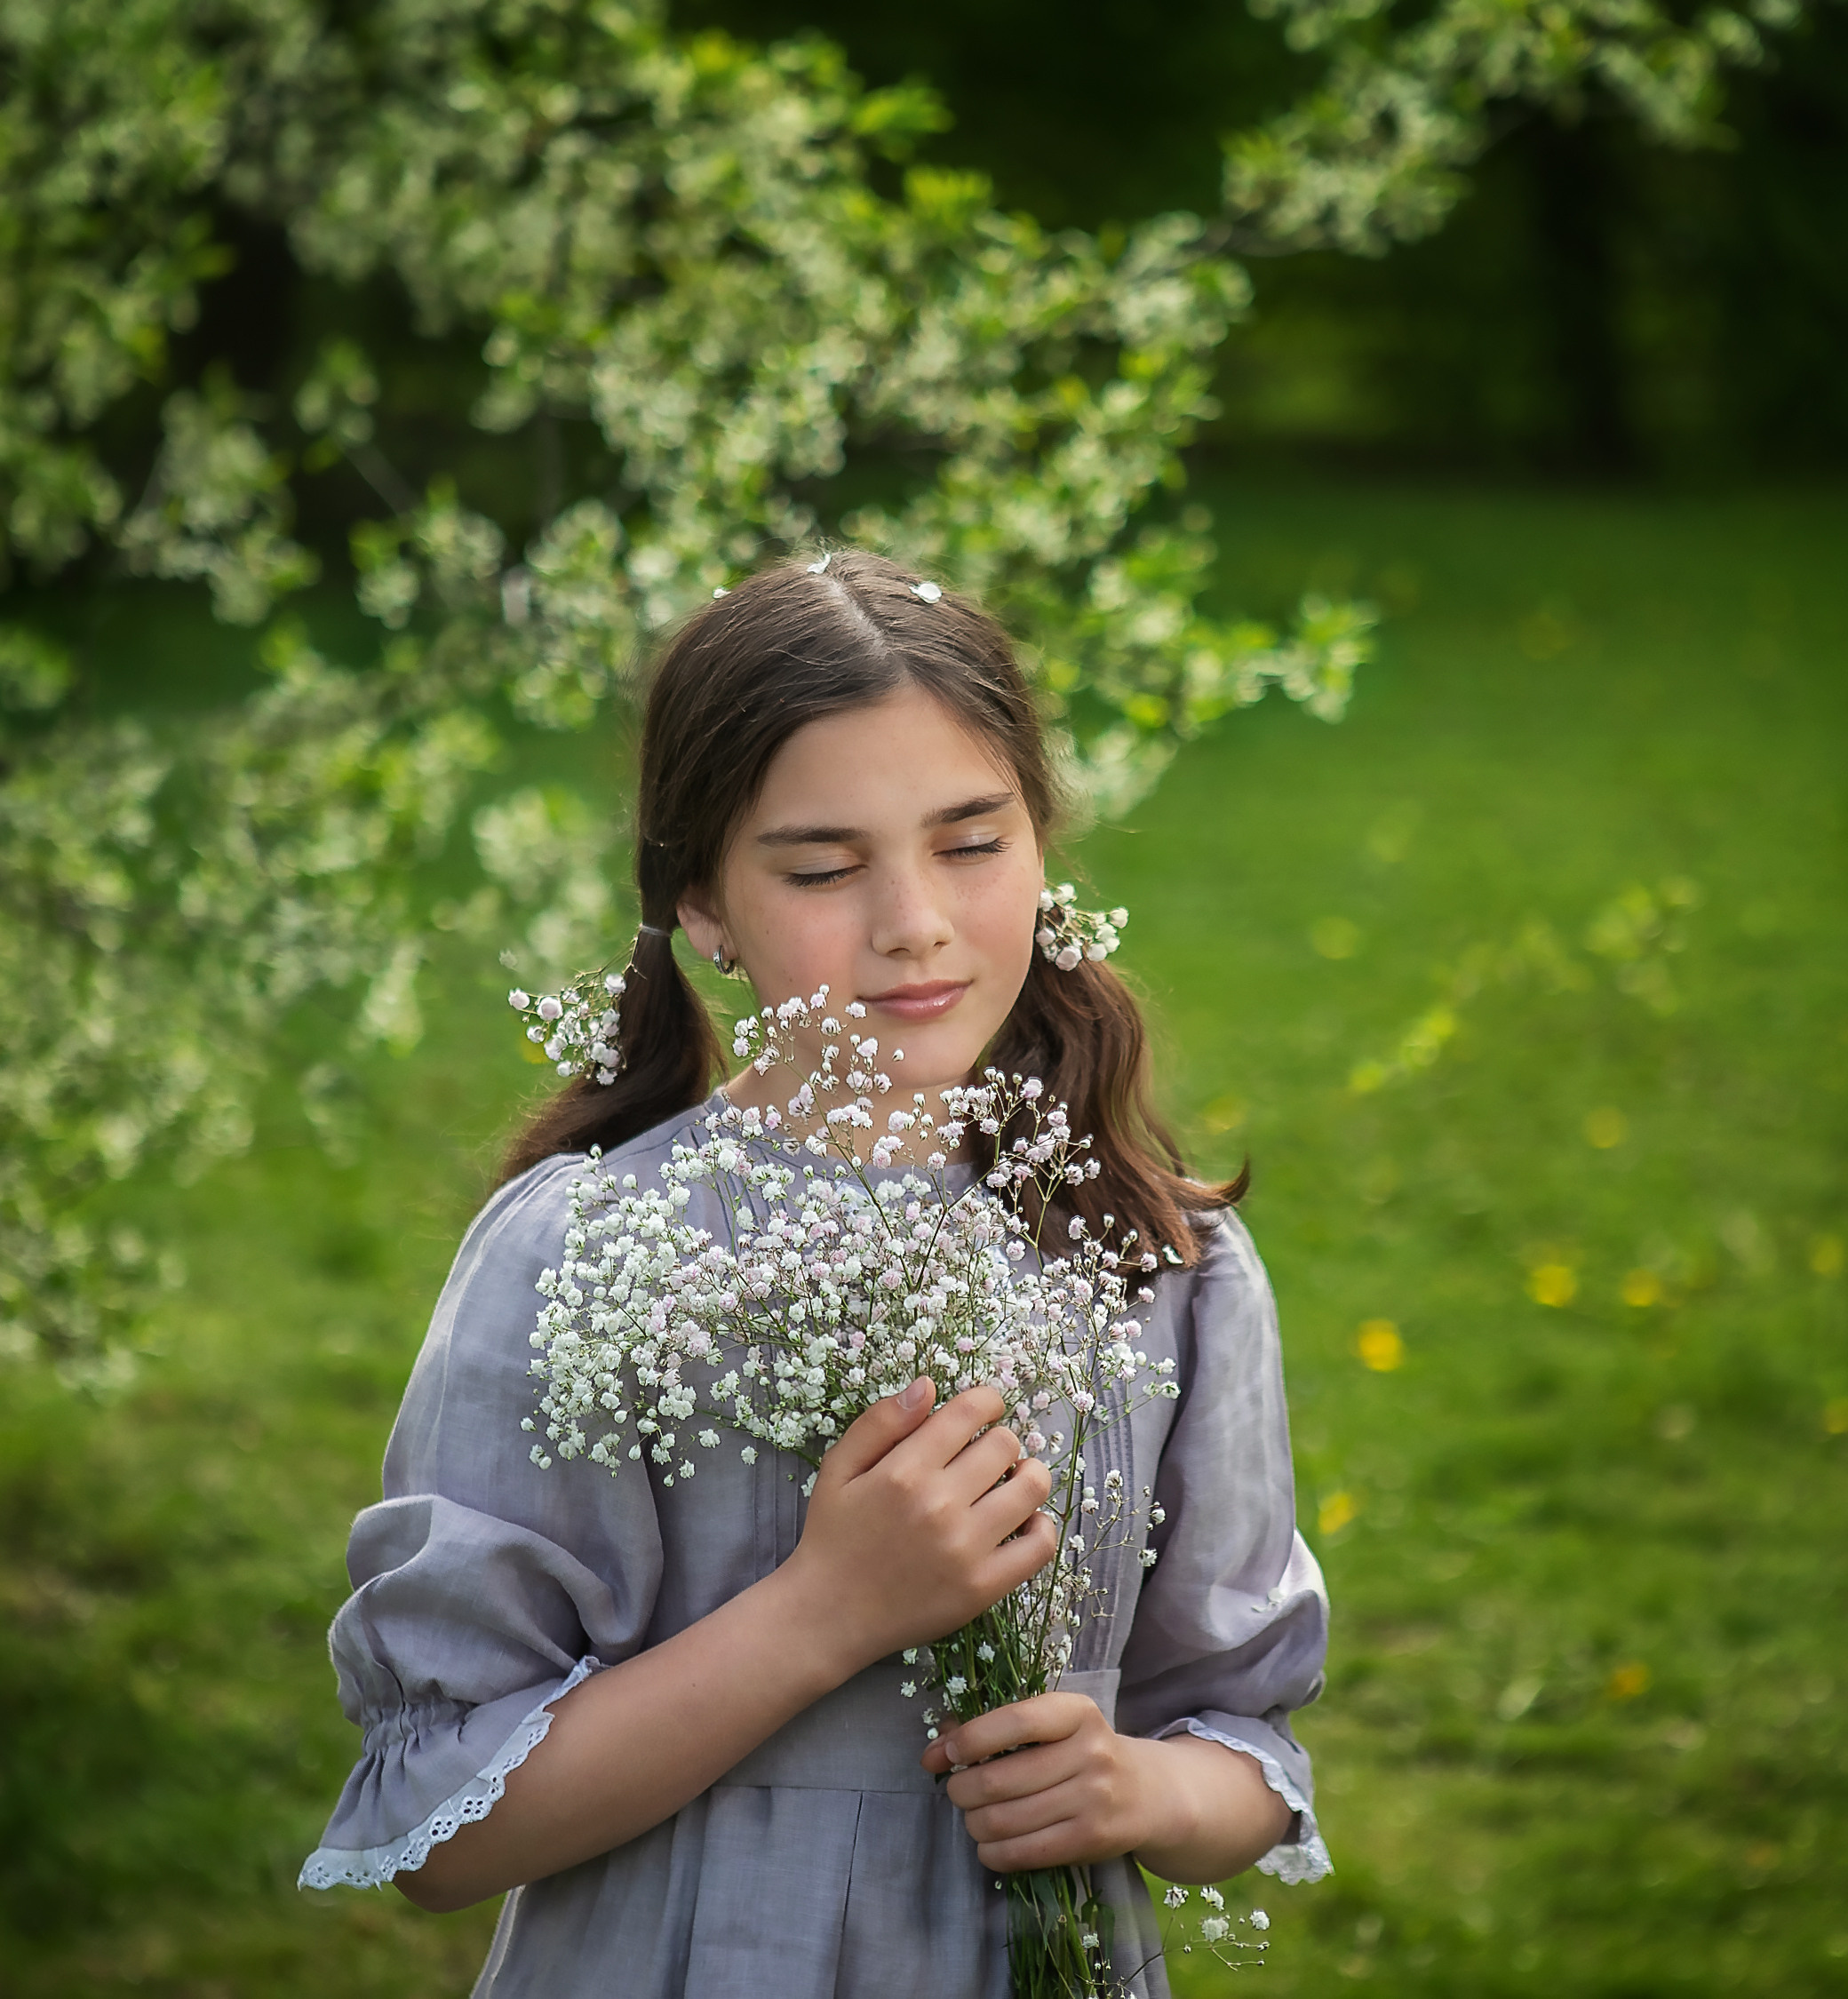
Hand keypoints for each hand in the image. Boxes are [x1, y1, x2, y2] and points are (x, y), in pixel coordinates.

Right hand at [781, 1379, 1056, 1674]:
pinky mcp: (983, 1587)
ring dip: (1026, 1475)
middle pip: (1005, 1444)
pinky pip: (1039, 1545)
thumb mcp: (838, 1468)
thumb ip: (880, 1422)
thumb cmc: (834, 1536)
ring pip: (1032, 1487)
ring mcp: (966, 1549)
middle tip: (984, 1456)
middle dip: (998, 1440)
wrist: (829, 1615)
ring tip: (1009, 1482)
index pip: (971, 1411)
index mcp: (904, 1471)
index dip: (985, 1401)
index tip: (982, 1411)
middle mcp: (939, 1505)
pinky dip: (1040, 1526)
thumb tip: (928, 1385)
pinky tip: (1021, 1522)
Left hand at [920, 1693, 1157, 1871]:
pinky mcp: (1090, 1841)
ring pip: (1003, 1820)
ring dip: (973, 1823)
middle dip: (961, 1788)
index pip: (1015, 1721)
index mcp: (1076, 1712)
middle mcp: (1089, 1752)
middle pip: (997, 1779)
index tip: (943, 1753)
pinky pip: (1021, 1853)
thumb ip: (996, 1727)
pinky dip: (992, 1853)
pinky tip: (990, 1844)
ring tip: (975, 1817)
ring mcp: (1093, 1799)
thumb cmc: (1083, 1751)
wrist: (1146, 1793)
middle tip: (958, 1790)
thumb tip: (935, 1749)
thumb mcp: (1053, 1726)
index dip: (970, 1739)